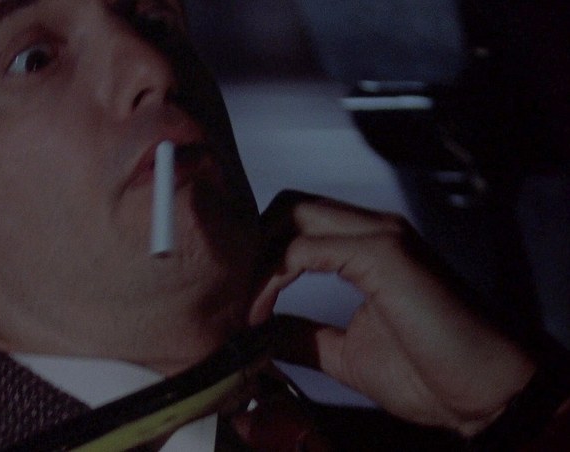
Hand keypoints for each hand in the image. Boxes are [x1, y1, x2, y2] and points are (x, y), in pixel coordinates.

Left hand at [250, 192, 535, 435]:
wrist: (486, 394)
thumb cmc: (430, 372)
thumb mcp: (345, 353)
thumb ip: (303, 335)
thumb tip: (262, 331)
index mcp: (368, 246)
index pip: (295, 220)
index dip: (258, 252)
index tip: (237, 299)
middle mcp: (374, 230)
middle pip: (288, 206)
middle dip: (252, 246)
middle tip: (235, 296)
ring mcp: (381, 236)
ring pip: (292, 215)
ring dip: (257, 259)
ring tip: (246, 308)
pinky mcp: (384, 253)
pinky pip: (305, 248)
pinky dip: (273, 277)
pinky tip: (262, 311)